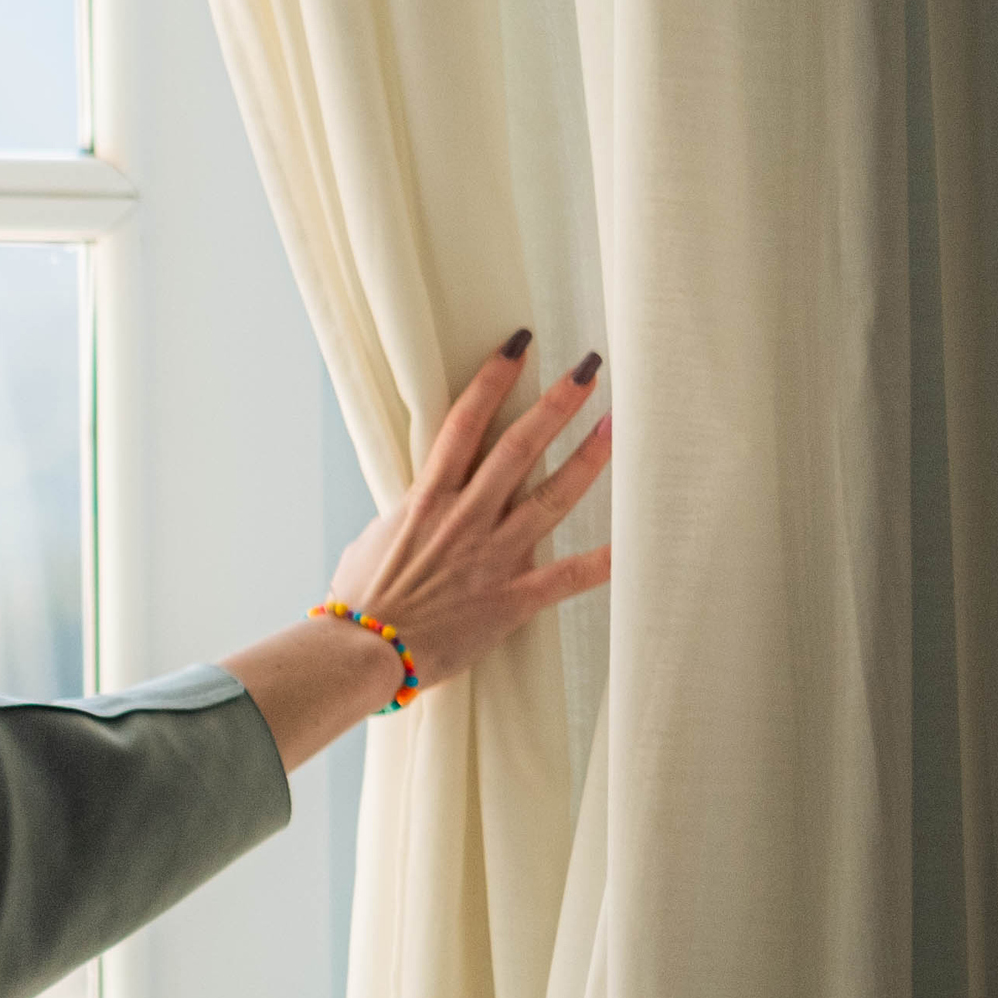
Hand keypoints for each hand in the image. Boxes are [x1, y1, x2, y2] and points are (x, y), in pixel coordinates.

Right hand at [329, 333, 612, 690]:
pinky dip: (604, 561)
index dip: (493, 380)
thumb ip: (403, 516)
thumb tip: (414, 507)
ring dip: (587, 458)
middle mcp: (463, 518)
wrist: (362, 651)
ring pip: (550, 496)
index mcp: (426, 499)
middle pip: (517, 447)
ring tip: (617, 424)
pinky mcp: (511, 597)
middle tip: (588, 367)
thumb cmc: (359, 600)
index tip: (519, 345)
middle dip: (555, 403)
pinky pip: (568, 576)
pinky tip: (638, 542)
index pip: (464, 424)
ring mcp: (491, 555)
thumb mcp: (373, 541)